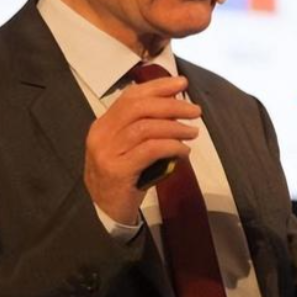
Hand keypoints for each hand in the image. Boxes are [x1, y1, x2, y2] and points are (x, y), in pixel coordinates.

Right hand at [84, 76, 199, 223]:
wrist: (105, 213)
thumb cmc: (122, 179)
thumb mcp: (128, 148)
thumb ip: (143, 128)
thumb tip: (176, 106)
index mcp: (103, 125)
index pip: (130, 97)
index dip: (157, 87)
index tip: (181, 83)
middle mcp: (102, 135)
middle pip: (139, 107)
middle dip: (171, 104)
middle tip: (194, 110)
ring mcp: (107, 152)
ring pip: (145, 127)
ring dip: (174, 126)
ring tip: (193, 132)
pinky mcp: (118, 170)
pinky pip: (150, 149)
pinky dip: (171, 146)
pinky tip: (184, 151)